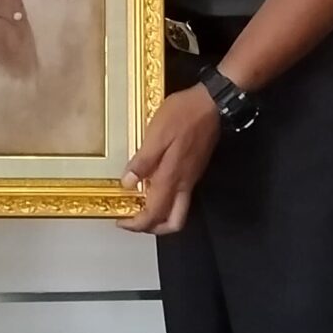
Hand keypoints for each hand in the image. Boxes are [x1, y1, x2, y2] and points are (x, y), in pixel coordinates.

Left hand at [121, 83, 219, 235]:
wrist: (212, 104)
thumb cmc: (182, 115)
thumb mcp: (156, 134)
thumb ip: (143, 161)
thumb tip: (127, 184)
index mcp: (170, 178)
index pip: (154, 215)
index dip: (137, 224)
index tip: (121, 221)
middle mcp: (183, 184)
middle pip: (172, 223)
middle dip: (152, 228)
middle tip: (134, 220)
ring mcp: (191, 179)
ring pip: (179, 212)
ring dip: (161, 217)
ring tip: (142, 206)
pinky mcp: (195, 170)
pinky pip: (181, 198)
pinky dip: (167, 202)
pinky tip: (154, 186)